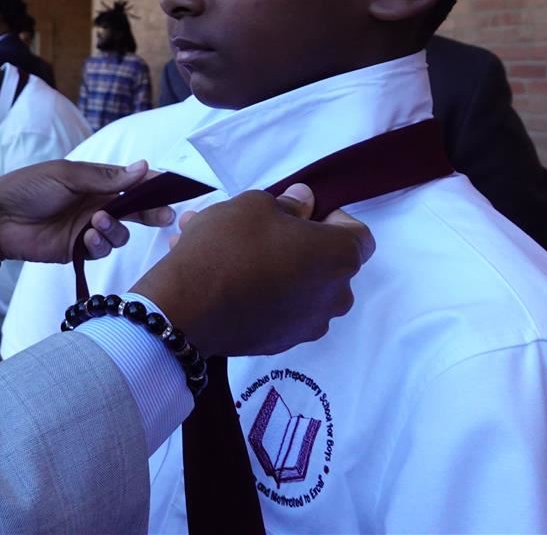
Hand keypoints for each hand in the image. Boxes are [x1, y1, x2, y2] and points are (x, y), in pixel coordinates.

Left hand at [0, 160, 176, 263]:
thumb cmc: (28, 187)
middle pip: (134, 210)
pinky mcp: (78, 249)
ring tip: (98, 222)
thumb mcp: (67, 175)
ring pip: (120, 233)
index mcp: (95, 181)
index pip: (131, 181)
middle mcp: (97, 203)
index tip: (174, 188)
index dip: (153, 184)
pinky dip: (101, 243)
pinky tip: (88, 236)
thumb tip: (144, 166)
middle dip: (151, 212)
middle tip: (166, 216)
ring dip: (116, 229)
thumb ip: (106, 178)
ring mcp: (88, 227)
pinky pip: (102, 249)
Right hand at [132, 185, 374, 357]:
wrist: (187, 308)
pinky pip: (276, 308)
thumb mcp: (254, 206)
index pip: (359, 235)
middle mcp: (335, 297)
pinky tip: (218, 275)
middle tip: (255, 228)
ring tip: (220, 248)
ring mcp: (308, 325)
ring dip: (268, 265)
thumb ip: (288, 203)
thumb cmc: (229, 247)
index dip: (332, 218)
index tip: (300, 212)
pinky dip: (258, 291)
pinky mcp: (280, 343)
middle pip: (325, 263)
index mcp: (339, 258)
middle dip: (294, 243)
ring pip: (294, 285)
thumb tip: (305, 202)